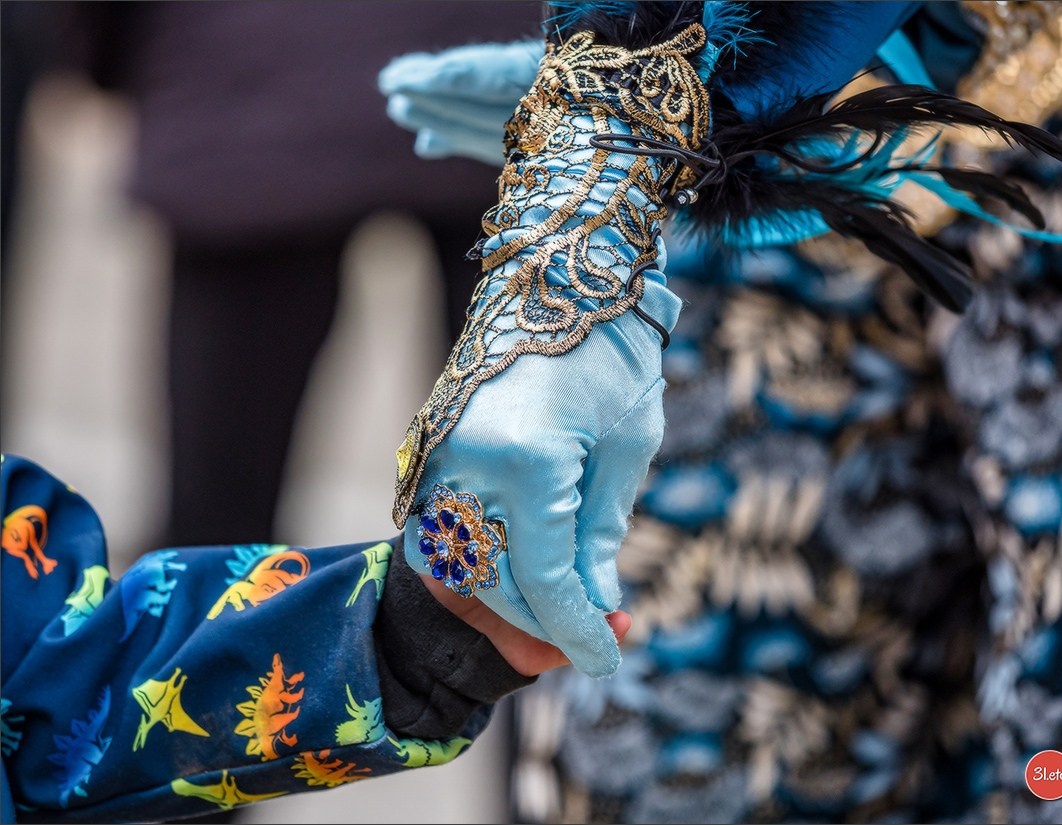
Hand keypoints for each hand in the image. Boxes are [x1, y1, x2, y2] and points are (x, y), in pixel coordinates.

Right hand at [392, 27, 707, 676]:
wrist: (561, 269)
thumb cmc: (611, 349)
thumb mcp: (629, 446)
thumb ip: (601, 533)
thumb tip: (596, 606)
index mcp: (527, 460)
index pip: (548, 578)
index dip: (580, 630)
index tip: (609, 659)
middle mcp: (466, 462)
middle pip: (496, 582)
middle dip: (545, 620)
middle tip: (598, 634)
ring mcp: (436, 453)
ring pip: (463, 563)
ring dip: (512, 594)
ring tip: (569, 604)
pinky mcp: (428, 444)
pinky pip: (446, 526)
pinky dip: (483, 556)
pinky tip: (525, 564)